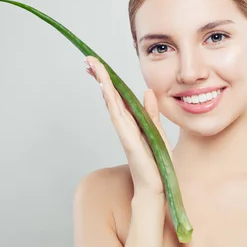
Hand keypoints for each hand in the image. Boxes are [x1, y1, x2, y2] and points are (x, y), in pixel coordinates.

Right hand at [85, 56, 170, 196]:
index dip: (108, 79)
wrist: (157, 187)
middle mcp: (125, 125)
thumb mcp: (156, 131)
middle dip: (101, 77)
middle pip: (110, 96)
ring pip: (111, 103)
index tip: (98, 64)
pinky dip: (111, 103)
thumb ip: (151, 112)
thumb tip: (146, 92)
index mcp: (132, 121)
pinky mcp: (129, 141)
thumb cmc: (157, 162)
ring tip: (95, 67)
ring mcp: (125, 132)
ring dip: (104, 84)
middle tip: (89, 59)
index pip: (117, 96)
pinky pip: (119, 118)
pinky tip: (106, 89)